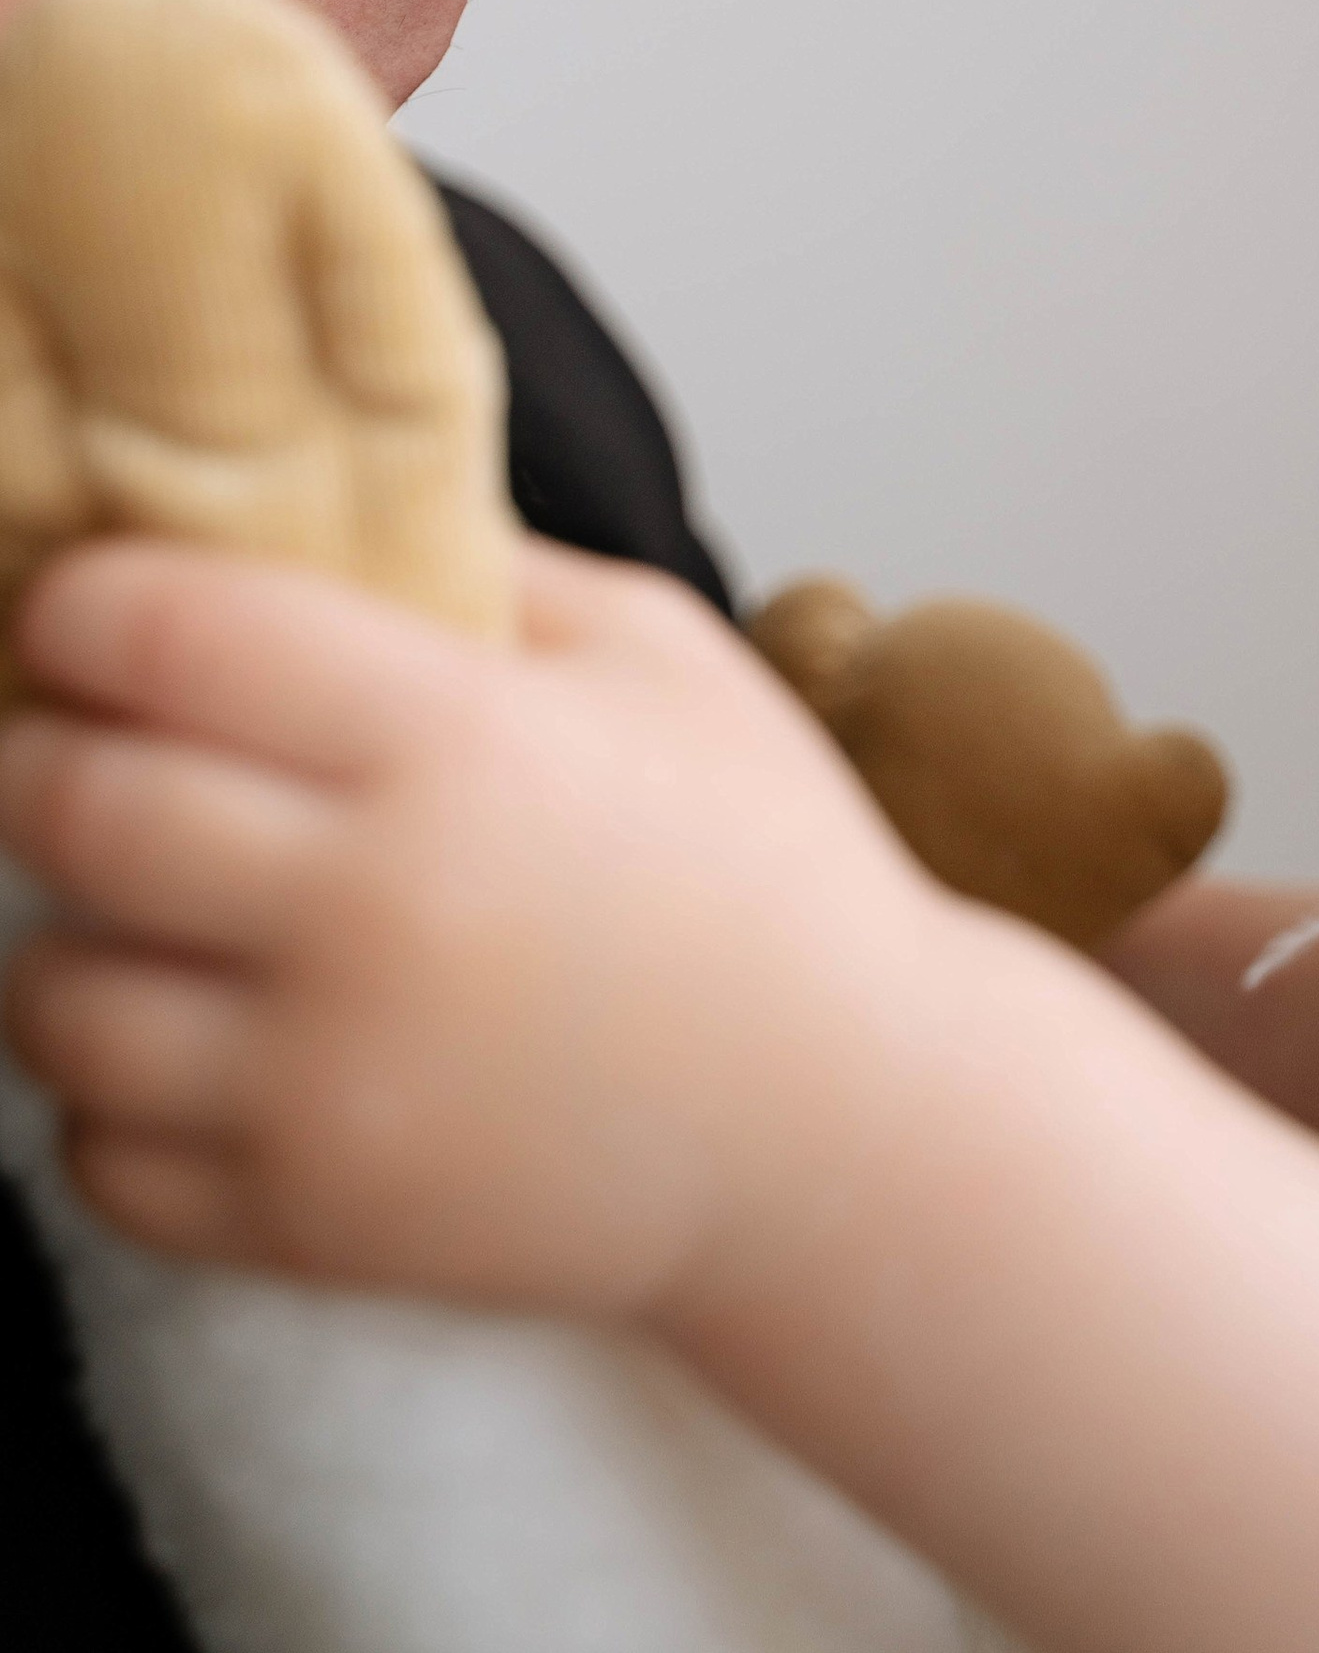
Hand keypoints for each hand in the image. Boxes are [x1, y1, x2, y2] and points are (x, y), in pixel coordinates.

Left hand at [0, 535, 945, 1319]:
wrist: (844, 1132)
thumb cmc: (766, 875)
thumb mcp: (660, 654)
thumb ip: (488, 566)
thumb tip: (327, 491)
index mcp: (453, 739)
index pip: (164, 634)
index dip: (85, 604)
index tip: (88, 608)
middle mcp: (365, 907)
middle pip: (68, 804)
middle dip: (45, 755)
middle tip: (84, 740)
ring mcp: (325, 1082)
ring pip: (51, 996)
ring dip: (69, 934)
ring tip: (141, 906)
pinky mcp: (309, 1221)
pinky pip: (98, 1159)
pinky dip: (114, 1099)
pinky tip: (196, 1042)